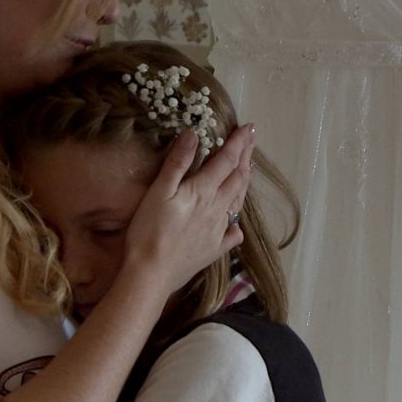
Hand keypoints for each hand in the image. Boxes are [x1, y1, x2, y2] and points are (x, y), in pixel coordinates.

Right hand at [124, 125, 253, 292]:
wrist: (151, 273)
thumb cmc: (149, 231)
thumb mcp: (159, 191)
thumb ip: (177, 163)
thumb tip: (194, 134)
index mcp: (204, 192)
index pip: (227, 161)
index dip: (238, 143)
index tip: (248, 127)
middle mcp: (217, 209)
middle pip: (237, 178)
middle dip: (245, 157)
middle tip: (252, 140)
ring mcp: (218, 231)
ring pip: (238, 202)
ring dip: (244, 182)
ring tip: (249, 170)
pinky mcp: (214, 250)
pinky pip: (231, 235)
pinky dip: (236, 226)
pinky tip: (237, 226)